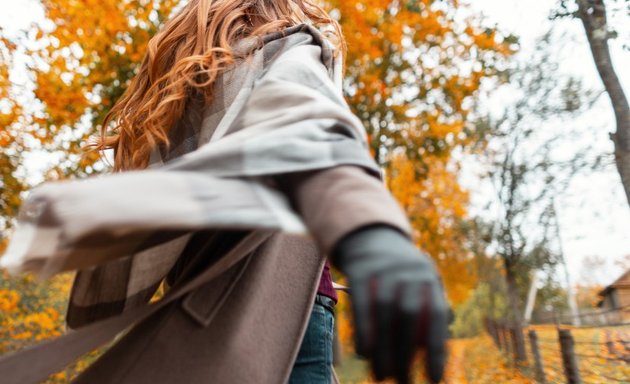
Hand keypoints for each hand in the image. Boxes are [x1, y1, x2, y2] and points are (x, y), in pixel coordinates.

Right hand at [331, 224, 447, 383]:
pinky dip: (364, 330)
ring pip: (384, 313)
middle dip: (406, 354)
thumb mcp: (420, 285)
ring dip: (383, 349)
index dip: (437, 350)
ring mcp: (385, 268)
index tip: (434, 380)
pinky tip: (365, 354)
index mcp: (430, 278)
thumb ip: (427, 316)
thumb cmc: (401, 276)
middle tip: (403, 382)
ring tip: (381, 376)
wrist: (371, 239)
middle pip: (409, 316)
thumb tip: (434, 358)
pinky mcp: (361, 270)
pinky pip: (362, 304)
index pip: (436, 317)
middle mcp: (410, 271)